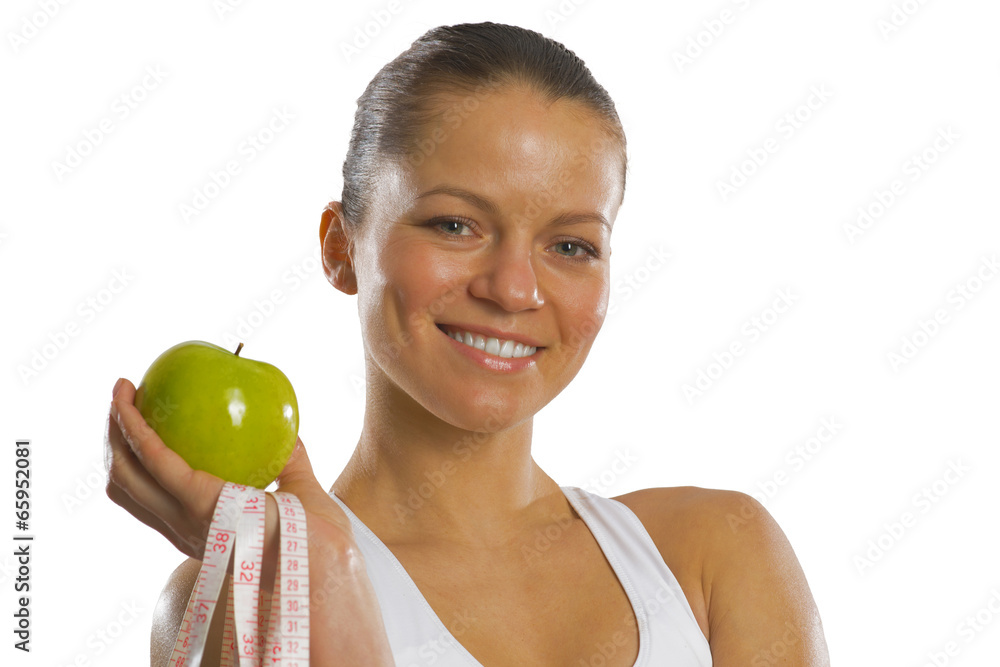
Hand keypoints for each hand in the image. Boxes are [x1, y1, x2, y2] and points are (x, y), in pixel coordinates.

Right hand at [105, 377, 394, 665]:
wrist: (326, 554)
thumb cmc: (319, 534)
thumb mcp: (300, 490)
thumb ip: (290, 462)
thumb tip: (286, 430)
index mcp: (200, 528)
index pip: (149, 499)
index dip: (134, 463)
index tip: (137, 426)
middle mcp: (183, 529)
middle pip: (127, 485)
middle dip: (115, 441)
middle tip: (123, 398)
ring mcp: (187, 519)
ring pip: (130, 473)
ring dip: (119, 430)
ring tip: (122, 392)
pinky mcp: (199, 503)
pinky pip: (157, 461)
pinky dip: (138, 431)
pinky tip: (134, 407)